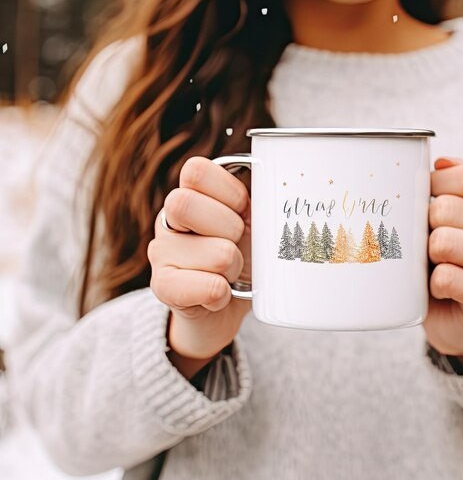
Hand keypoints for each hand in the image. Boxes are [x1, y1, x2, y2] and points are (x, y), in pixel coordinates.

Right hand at [147, 156, 251, 375]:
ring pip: (215, 252)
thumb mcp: (254, 222)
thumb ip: (259, 199)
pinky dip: (223, 293)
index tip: (243, 210)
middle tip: (236, 244)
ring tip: (231, 273)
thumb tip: (285, 185)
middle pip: (185, 204)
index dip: (229, 191)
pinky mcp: (162, 286)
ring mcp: (161, 252)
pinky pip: (206, 287)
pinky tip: (222, 293)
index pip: (195, 171)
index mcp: (191, 195)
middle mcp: (168, 219)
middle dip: (230, 228)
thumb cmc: (243, 256)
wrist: (224, 308)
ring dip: (234, 266)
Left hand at [424, 157, 462, 370]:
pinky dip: (434, 283)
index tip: (426, 200)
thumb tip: (441, 161)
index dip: (437, 185)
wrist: (454, 312)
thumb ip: (445, 183)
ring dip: (426, 255)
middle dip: (424, 226)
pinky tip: (439, 286)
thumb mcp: (444, 213)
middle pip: (447, 209)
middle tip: (427, 241)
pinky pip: (448, 278)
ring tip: (432, 263)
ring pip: (444, 243)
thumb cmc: (442, 254)